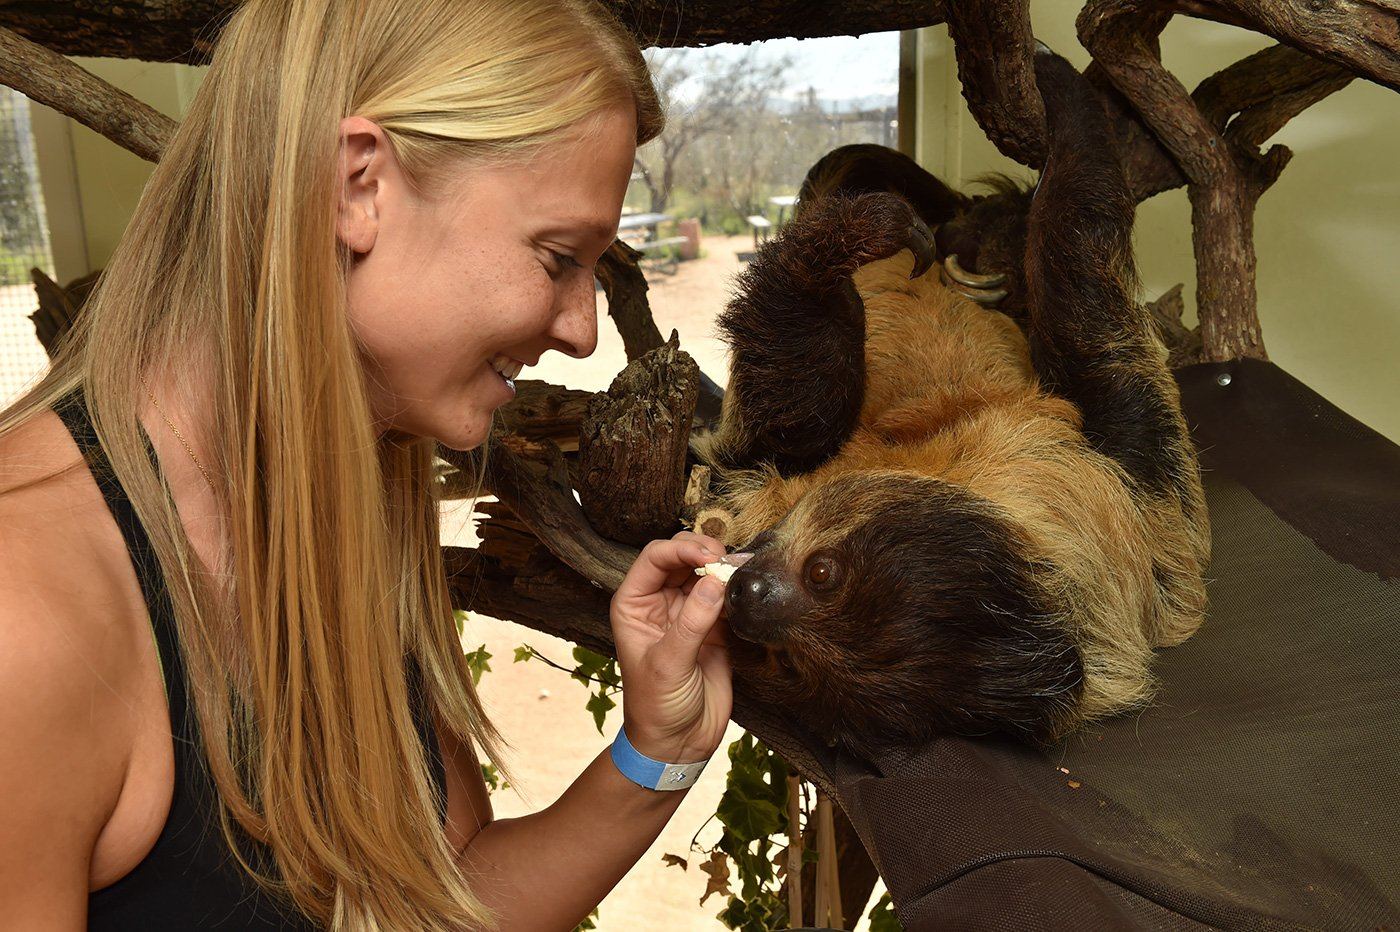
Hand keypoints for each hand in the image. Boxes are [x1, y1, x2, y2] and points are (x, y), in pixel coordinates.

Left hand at [610, 530, 731, 763]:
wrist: (678, 744)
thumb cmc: (656, 707)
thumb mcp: (668, 665)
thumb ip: (691, 622)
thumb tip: (715, 581)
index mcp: (634, 604)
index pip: (654, 558)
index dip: (681, 549)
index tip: (708, 556)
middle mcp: (659, 601)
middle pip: (682, 557)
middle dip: (705, 552)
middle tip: (727, 562)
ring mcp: (687, 612)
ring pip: (705, 571)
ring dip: (723, 567)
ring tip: (741, 571)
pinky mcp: (714, 626)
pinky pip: (725, 595)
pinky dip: (737, 588)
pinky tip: (747, 587)